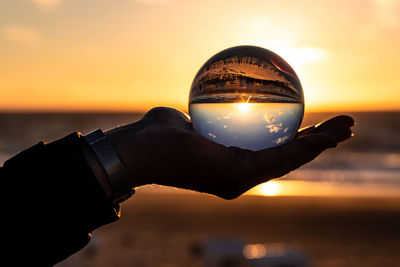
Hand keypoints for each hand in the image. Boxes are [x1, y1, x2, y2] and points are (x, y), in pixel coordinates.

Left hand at [106, 107, 353, 198]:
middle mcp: (239, 176)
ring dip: (320, 144)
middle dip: (317, 144)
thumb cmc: (158, 134)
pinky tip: (324, 137)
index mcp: (230, 165)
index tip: (315, 127)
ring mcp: (240, 178)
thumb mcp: (188, 120)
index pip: (271, 153)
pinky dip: (304, 147)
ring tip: (346, 129)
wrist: (139, 149)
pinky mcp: (237, 173)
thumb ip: (205, 118)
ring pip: (290, 159)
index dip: (297, 142)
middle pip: (287, 158)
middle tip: (342, 128)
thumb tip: (212, 106)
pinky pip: (278, 157)